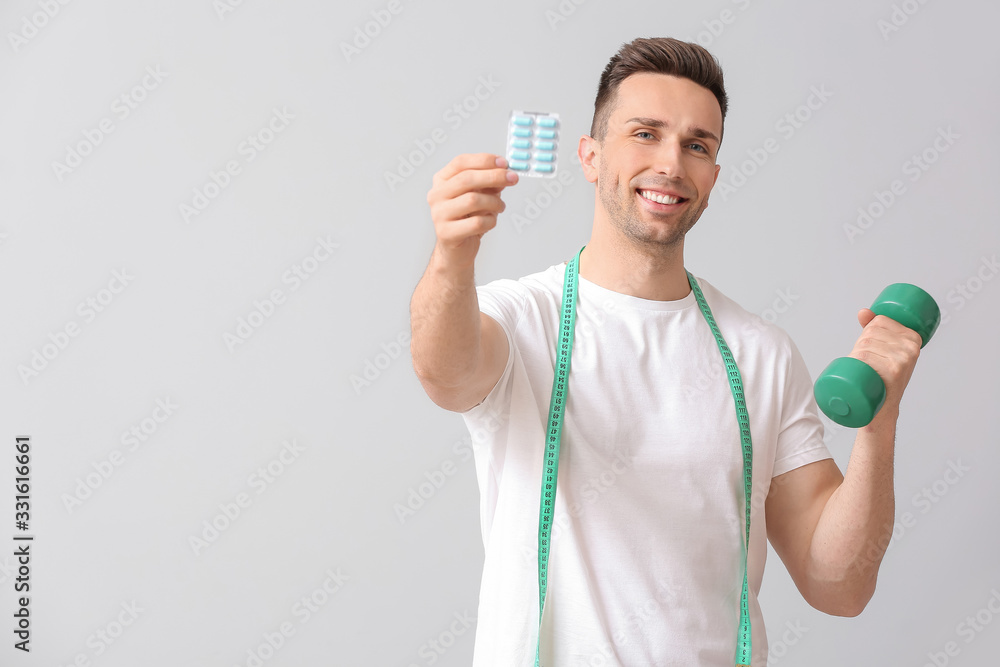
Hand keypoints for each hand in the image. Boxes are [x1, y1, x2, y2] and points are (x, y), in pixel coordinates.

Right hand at [427, 153, 517, 271]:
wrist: (456, 250)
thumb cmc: (467, 219)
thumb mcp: (479, 195)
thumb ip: (489, 183)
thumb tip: (505, 172)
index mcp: (442, 181)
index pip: (461, 162)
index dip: (484, 160)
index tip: (504, 163)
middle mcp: (436, 195)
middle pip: (467, 179)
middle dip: (494, 177)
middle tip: (512, 179)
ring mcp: (439, 214)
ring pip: (473, 200)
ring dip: (494, 202)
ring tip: (500, 207)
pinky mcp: (446, 233)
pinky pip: (476, 223)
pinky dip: (490, 221)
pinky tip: (491, 221)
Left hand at [848, 308, 922, 416]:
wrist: (883, 406)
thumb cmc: (881, 375)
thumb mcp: (884, 349)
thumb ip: (875, 328)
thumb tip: (863, 311)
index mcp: (913, 338)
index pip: (880, 321)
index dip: (868, 331)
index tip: (873, 346)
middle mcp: (910, 348)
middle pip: (870, 333)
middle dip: (861, 344)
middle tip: (867, 361)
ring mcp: (902, 360)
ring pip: (864, 344)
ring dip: (856, 355)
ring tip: (866, 368)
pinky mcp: (892, 372)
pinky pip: (864, 356)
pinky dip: (856, 361)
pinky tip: (863, 370)